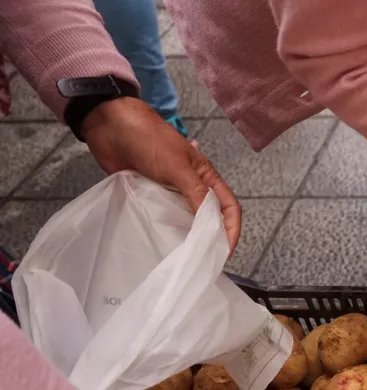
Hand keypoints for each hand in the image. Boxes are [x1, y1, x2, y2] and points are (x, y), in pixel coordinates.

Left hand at [82, 98, 240, 251]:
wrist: (111, 125)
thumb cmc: (149, 140)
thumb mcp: (178, 167)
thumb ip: (196, 195)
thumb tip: (211, 225)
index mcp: (205, 177)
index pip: (228, 207)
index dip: (231, 229)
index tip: (224, 252)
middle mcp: (191, 187)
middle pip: (209, 217)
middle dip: (211, 238)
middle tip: (204, 262)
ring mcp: (169, 192)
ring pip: (185, 219)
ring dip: (186, 236)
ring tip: (182, 258)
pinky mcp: (149, 195)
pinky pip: (161, 217)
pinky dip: (163, 230)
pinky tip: (160, 243)